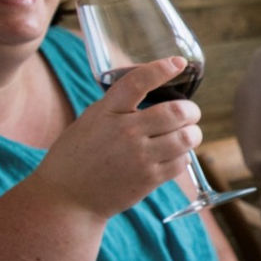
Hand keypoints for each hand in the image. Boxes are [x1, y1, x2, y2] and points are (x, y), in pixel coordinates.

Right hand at [33, 57, 201, 217]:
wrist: (68, 198)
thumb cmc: (77, 155)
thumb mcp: (91, 120)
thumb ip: (119, 106)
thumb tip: (153, 93)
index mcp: (108, 111)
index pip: (139, 81)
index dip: (162, 69)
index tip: (178, 63)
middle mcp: (126, 131)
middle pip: (177, 112)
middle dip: (191, 111)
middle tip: (190, 113)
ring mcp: (139, 156)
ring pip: (186, 138)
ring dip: (192, 133)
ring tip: (187, 133)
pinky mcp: (148, 179)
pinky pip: (181, 162)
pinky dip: (183, 156)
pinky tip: (174, 154)